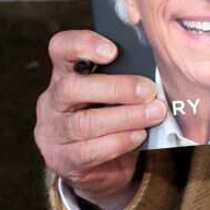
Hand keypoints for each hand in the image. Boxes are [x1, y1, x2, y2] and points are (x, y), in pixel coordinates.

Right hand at [34, 29, 166, 209]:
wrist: (98, 165)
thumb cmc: (110, 113)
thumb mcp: (114, 89)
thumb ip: (125, 73)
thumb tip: (157, 66)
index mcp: (65, 72)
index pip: (61, 48)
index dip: (83, 45)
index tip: (113, 51)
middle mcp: (53, 99)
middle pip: (71, 88)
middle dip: (116, 88)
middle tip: (149, 91)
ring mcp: (53, 131)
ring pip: (84, 123)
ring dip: (126, 117)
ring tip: (154, 113)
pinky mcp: (62, 159)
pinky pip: (90, 150)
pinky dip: (120, 141)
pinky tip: (140, 135)